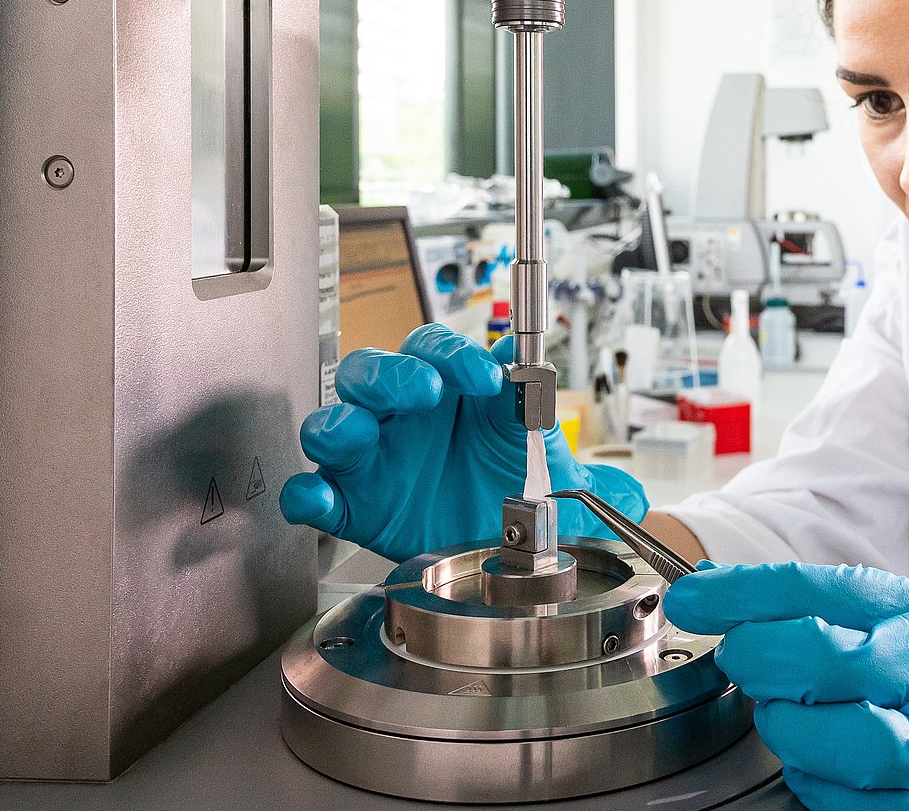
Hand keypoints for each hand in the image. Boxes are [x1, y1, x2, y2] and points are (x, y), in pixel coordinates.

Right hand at [280, 323, 648, 562]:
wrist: (498, 557)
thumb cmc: (515, 493)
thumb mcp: (554, 473)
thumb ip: (574, 455)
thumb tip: (601, 449)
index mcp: (450, 392)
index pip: (436, 350)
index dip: (453, 357)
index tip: (484, 379)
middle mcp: (405, 418)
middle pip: (373, 370)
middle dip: (393, 375)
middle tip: (424, 393)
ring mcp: (373, 461)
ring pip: (334, 420)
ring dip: (341, 423)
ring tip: (359, 436)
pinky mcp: (351, 506)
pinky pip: (312, 493)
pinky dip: (307, 495)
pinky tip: (317, 500)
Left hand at [666, 562, 908, 810]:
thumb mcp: (874, 616)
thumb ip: (792, 605)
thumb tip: (705, 588)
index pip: (814, 590)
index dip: (741, 595)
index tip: (691, 599)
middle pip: (833, 659)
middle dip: (768, 663)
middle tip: (748, 669)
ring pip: (863, 742)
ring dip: (802, 737)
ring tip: (786, 726)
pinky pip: (882, 810)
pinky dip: (833, 796)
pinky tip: (821, 775)